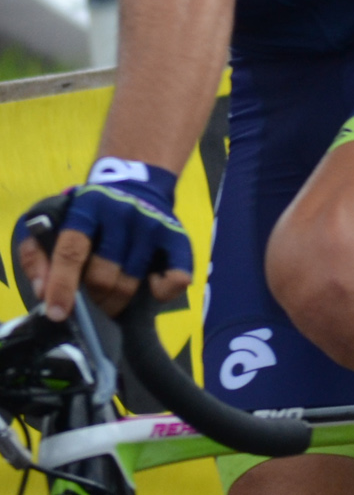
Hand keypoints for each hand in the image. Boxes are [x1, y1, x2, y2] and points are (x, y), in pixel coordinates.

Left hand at [13, 160, 193, 321]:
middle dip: (92, 299)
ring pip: (131, 282)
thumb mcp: (53, 221)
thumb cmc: (88, 211)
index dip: (62, 285)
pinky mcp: (176, 235)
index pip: (72, 251)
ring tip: (109, 302)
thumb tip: (43, 292)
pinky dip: (163, 291)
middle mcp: (122, 213)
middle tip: (89, 304)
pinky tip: (151, 290)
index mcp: (86, 208)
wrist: (137, 182)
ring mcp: (152, 224)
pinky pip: (175, 275)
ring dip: (117, 301)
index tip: (57, 313)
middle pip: (103, 274)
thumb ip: (36, 255)